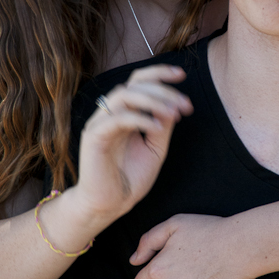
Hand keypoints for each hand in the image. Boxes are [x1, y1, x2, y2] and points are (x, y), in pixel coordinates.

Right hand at [74, 66, 192, 227]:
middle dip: (163, 90)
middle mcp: (110, 113)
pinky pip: (117, 118)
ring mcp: (100, 123)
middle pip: (134, 83)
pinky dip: (141, 119)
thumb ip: (163, 125)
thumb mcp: (155, 148)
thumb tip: (175, 104)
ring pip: (124, 95)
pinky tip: (158, 128)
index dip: (159, 73)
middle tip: (185, 105)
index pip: (138, 81)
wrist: (110, 205)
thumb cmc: (130, 178)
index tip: (182, 75)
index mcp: (124, 112)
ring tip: (173, 113)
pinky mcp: (94, 136)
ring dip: (152, 100)